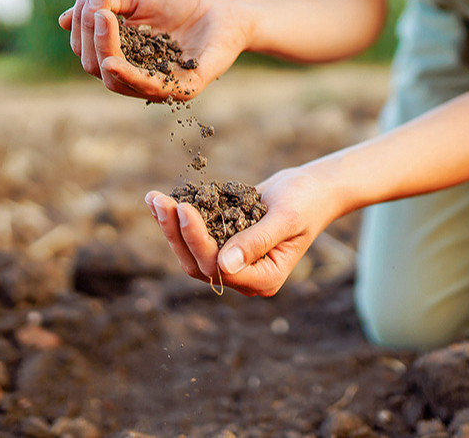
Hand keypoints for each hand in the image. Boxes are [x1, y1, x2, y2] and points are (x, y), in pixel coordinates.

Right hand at [58, 0, 253, 100]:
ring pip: (113, 80)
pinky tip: (112, 61)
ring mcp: (156, 84)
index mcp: (121, 54)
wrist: (223, 7)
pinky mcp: (181, 89)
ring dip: (102, 50)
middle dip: (89, 36)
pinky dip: (126, 76)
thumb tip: (63, 20)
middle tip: (99, 9)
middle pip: (93, 65)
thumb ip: (102, 3)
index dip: (82, 25)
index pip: (86, 48)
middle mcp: (134, 73)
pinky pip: (147, 89)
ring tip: (103, 20)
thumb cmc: (180, 0)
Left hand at [144, 165, 341, 295]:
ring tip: (154, 198)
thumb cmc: (306, 201)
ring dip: (171, 226)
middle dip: (176, 232)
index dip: (197, 240)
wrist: (313, 189)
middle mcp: (246, 277)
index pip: (220, 267)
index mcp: (265, 279)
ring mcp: (234, 262)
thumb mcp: (286, 218)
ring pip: (192, 254)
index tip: (184, 208)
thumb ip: (257, 241)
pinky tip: (161, 201)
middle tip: (159, 200)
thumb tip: (225, 266)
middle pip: (199, 264)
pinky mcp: (225, 245)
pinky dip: (177, 220)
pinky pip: (196, 239)